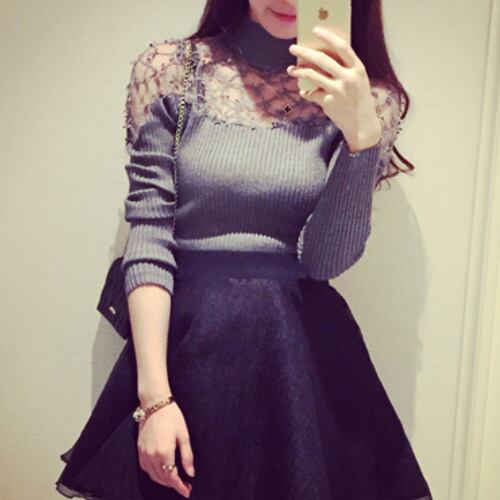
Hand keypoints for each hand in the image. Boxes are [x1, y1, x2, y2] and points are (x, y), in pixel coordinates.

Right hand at [137, 401, 194, 497]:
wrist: (154, 404)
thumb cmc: (172, 417)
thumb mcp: (184, 435)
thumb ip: (187, 456)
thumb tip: (191, 473)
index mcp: (164, 452)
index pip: (172, 477)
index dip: (180, 487)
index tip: (188, 491)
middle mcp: (152, 456)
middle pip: (162, 479)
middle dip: (174, 485)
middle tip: (185, 487)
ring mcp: (144, 453)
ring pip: (153, 475)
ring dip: (164, 481)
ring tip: (175, 481)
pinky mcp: (139, 450)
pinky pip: (146, 468)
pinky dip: (154, 474)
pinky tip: (162, 472)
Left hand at [287, 26, 381, 152]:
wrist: (362, 124)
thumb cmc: (358, 99)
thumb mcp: (358, 80)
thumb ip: (345, 69)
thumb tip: (320, 58)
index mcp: (357, 68)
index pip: (342, 47)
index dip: (328, 37)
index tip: (315, 30)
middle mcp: (348, 78)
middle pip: (322, 59)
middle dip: (304, 52)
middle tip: (293, 48)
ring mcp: (338, 91)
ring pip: (312, 76)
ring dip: (299, 72)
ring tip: (291, 70)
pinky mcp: (329, 103)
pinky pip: (312, 94)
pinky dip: (306, 93)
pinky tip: (303, 93)